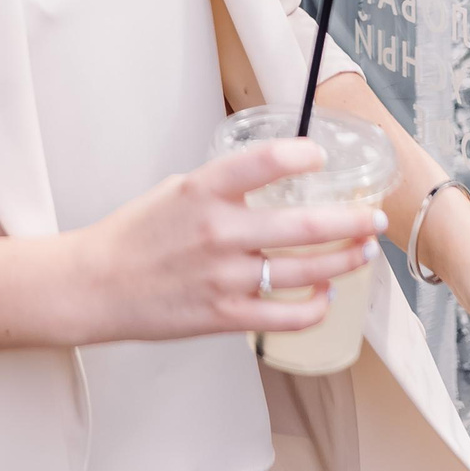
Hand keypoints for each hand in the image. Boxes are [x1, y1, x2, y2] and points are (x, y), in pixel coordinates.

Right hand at [63, 139, 385, 344]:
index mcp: (201, 191)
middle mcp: (218, 231)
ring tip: (362, 252)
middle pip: (304, 225)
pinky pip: (287, 316)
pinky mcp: (226, 315)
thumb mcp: (172, 191)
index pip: (263, 161)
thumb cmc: (133, 236)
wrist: (96, 285)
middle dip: (350, 221)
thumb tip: (267, 184)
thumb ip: (220, 188)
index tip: (321, 156)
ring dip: (344, 261)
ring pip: (306, 272)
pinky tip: (324, 294)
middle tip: (373, 217)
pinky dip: (315, 306)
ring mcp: (224, 277)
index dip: (301, 155)